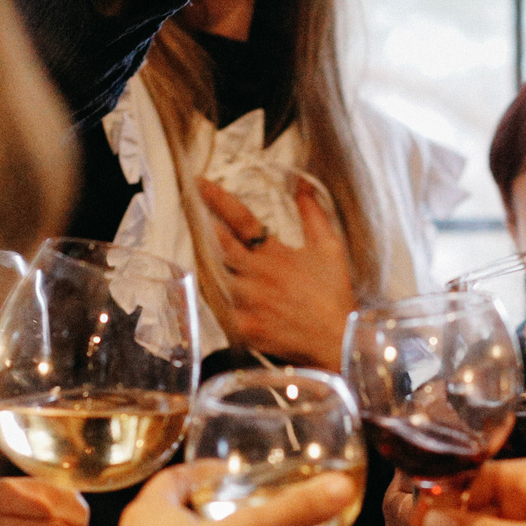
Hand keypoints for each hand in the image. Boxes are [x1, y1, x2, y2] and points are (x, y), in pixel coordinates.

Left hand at [200, 179, 354, 369]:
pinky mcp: (243, 328)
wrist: (337, 340)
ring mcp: (247, 304)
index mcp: (275, 255)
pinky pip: (218, 308)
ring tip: (198, 250)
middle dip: (199, 225)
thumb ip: (313, 214)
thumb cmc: (334, 295)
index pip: (240, 219)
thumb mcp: (329, 248)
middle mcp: (256, 277)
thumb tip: (302, 185)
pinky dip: (214, 295)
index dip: (217, 199)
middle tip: (188, 211)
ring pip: (212, 276)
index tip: (199, 184)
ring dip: (204, 261)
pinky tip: (211, 287)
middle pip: (216, 245)